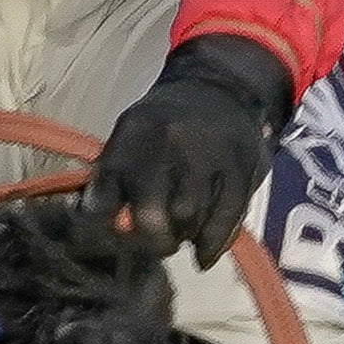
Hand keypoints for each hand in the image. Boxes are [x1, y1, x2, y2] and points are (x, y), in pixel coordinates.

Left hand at [87, 36, 290, 254]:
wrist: (222, 90)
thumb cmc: (167, 126)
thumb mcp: (129, 137)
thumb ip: (112, 179)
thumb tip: (103, 227)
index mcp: (132, 135)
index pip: (104, 195)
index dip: (102, 227)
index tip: (112, 235)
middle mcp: (168, 143)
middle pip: (151, 216)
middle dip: (152, 241)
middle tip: (158, 242)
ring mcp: (208, 156)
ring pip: (188, 221)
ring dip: (183, 237)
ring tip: (182, 232)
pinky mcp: (242, 170)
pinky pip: (225, 222)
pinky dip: (211, 245)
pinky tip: (203, 252)